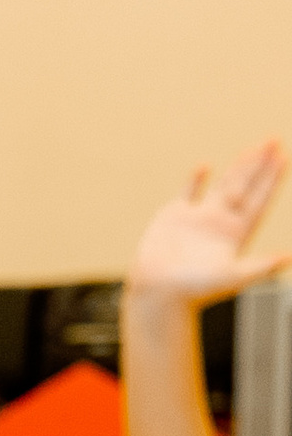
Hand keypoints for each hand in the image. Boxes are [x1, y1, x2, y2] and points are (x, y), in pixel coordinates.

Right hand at [127, 142, 286, 307]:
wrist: (156, 294)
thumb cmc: (193, 292)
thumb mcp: (231, 277)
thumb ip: (260, 266)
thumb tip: (287, 258)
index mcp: (236, 234)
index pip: (259, 201)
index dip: (272, 180)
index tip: (283, 158)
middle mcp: (220, 223)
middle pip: (245, 187)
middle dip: (260, 164)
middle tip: (273, 140)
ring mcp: (197, 219)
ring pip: (222, 185)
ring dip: (237, 166)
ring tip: (251, 148)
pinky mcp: (173, 217)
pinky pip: (188, 193)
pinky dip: (196, 180)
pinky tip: (205, 167)